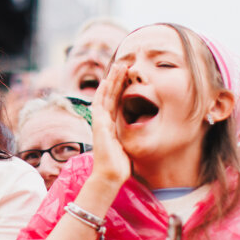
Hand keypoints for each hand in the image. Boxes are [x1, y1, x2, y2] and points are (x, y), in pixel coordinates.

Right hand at [88, 62, 131, 192]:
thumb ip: (129, 138)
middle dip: (116, 79)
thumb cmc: (119, 166)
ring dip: (111, 80)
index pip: (115, 102)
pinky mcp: (99, 125)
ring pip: (105, 96)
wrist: (110, 176)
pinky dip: (103, 92)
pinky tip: (107, 81)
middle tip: (123, 64)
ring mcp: (100, 122)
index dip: (120, 88)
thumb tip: (140, 135)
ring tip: (118, 66)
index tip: (127, 76)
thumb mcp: (127, 147)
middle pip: (109, 95)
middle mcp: (103, 121)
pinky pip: (100, 104)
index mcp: (110, 126)